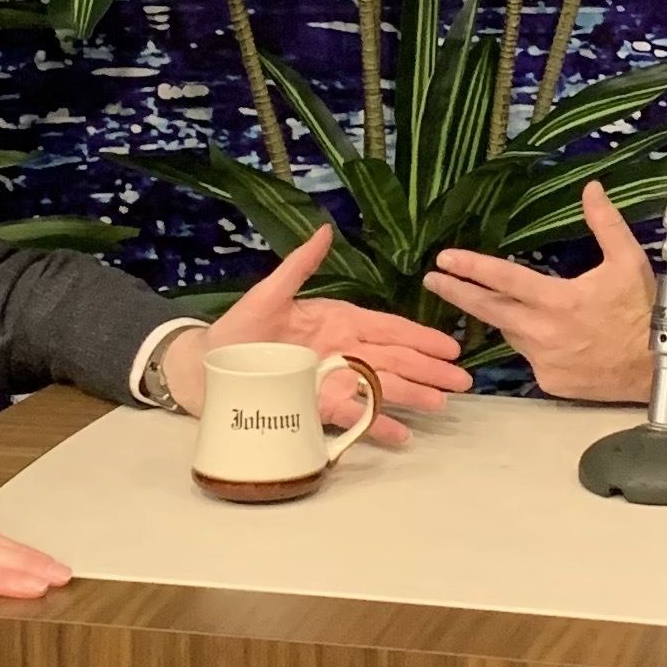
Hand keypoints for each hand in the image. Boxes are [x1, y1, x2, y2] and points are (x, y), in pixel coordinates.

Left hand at [161, 223, 471, 443]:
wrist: (204, 369)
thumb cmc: (238, 330)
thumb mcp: (270, 293)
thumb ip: (300, 265)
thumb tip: (324, 231)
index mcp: (338, 322)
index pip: (388, 328)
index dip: (420, 337)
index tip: (448, 346)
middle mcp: (343, 353)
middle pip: (395, 361)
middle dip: (429, 371)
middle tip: (462, 382)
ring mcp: (333, 381)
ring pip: (381, 388)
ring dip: (412, 397)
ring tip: (441, 405)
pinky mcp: (317, 407)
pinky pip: (353, 416)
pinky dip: (377, 426)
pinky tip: (402, 435)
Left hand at [423, 180, 655, 402]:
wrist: (656, 368)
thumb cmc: (643, 313)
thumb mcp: (628, 261)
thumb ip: (605, 224)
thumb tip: (591, 189)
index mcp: (557, 300)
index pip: (503, 279)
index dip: (471, 267)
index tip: (445, 260)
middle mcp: (543, 332)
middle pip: (488, 309)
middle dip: (457, 292)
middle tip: (433, 281)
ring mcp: (543, 359)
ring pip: (511, 333)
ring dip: (502, 316)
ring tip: (498, 302)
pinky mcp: (548, 380)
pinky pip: (530, 357)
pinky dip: (533, 343)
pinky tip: (550, 337)